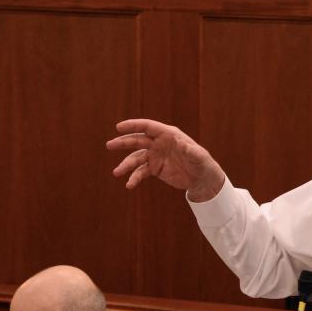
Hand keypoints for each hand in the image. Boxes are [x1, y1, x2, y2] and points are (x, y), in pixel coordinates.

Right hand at [106, 119, 225, 200]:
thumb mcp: (198, 156)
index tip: (118, 128)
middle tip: (109, 145)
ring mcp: (155, 156)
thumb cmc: (202, 163)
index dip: (133, 126)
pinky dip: (134, 178)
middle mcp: (159, 143)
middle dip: (123, 142)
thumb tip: (182, 143)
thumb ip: (190, 150)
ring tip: (117, 172)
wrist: (201, 178)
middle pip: (137, 140)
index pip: (147, 127)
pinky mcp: (154, 169)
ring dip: (126, 165)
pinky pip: (141, 172)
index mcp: (168, 135)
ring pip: (136, 158)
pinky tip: (129, 185)